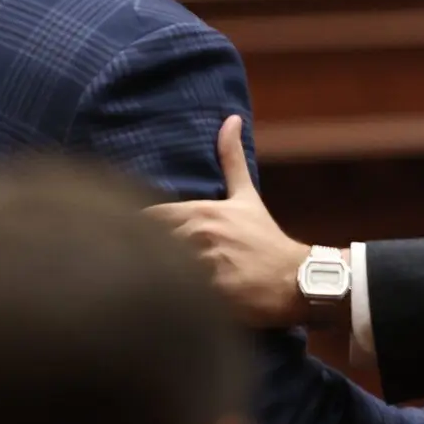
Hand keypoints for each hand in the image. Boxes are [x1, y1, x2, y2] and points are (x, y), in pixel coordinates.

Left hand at [145, 116, 311, 328]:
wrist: (294, 279)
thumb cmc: (266, 240)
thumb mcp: (247, 197)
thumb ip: (232, 158)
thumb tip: (231, 119)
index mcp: (201, 212)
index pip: (147, 219)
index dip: (137, 231)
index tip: (133, 239)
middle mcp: (200, 235)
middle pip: (146, 245)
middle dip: (138, 254)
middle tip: (129, 264)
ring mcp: (204, 265)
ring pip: (157, 270)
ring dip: (147, 276)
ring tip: (139, 285)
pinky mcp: (209, 295)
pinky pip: (174, 297)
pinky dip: (163, 300)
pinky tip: (159, 304)